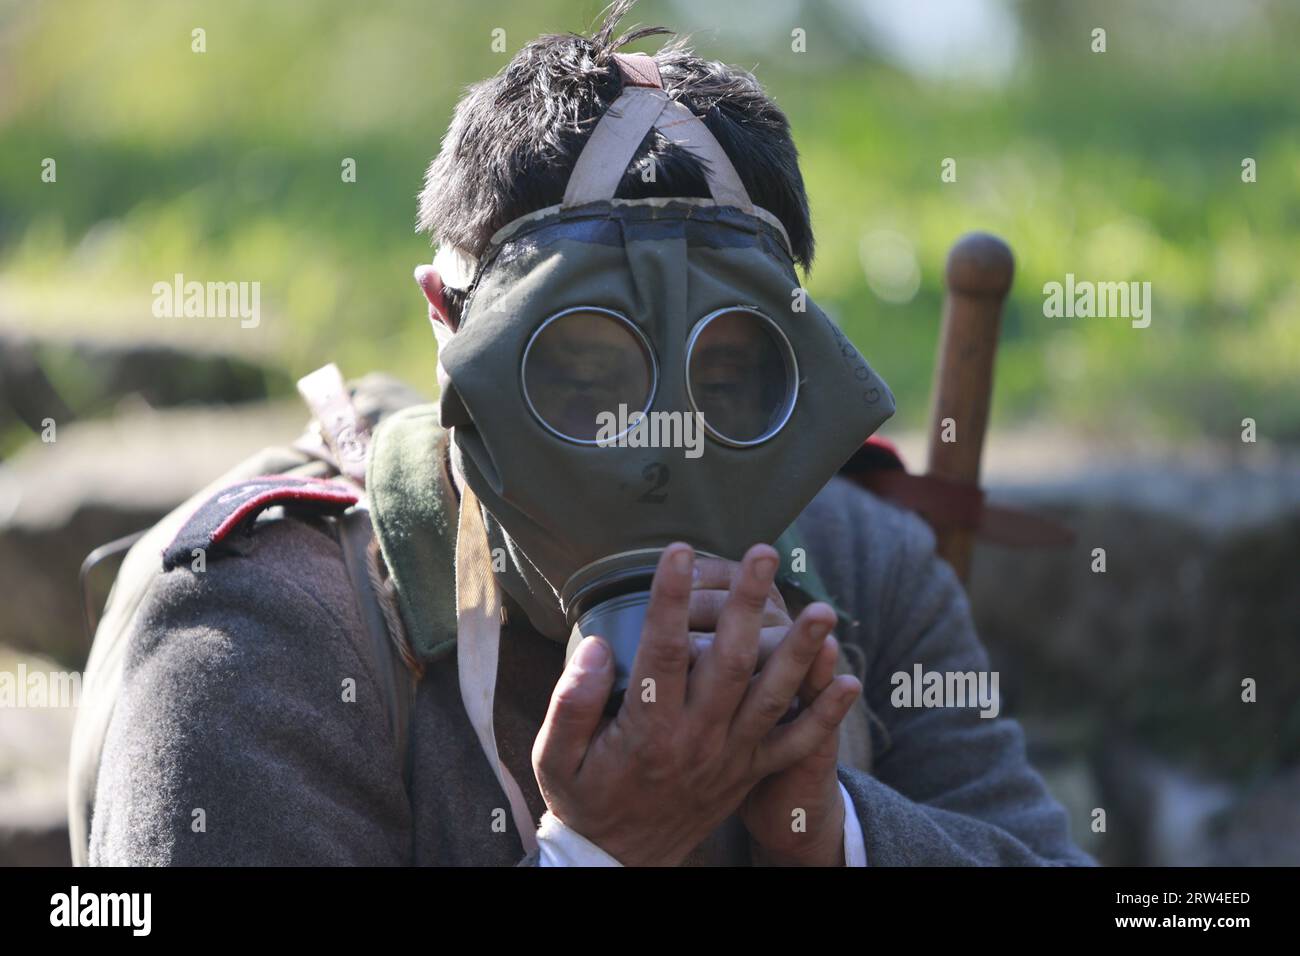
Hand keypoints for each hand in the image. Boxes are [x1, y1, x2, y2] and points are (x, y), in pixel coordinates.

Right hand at [531, 542, 857, 865]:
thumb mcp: (553, 759)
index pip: (662, 650)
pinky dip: (825, 716)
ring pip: (772, 697)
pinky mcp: (749, 772)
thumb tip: (597, 646)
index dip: (670, 598)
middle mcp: (696, 738)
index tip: (677, 550)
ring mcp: (729, 756)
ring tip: (823, 609)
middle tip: (764, 554)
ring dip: (800, 652)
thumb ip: (570, 702)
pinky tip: (849, 681)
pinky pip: (795, 744)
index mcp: (647, 729)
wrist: (620, 863)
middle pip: (729, 661)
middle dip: (748, 604)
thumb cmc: (584, 799)